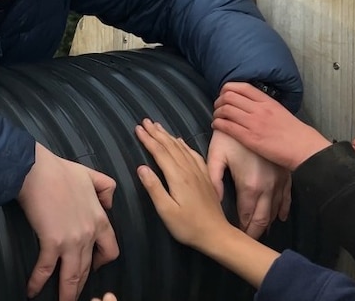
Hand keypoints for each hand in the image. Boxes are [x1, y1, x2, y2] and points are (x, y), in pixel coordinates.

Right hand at [18, 143, 118, 300]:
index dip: (102, 262)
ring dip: (67, 293)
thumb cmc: (60, 171)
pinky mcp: (51, 242)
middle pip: (89, 268)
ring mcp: (71, 240)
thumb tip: (108, 204)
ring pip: (72, 275)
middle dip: (81, 284)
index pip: (111, 250)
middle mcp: (88, 234)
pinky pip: (45, 269)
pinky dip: (38, 283)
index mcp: (100, 219)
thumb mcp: (91, 175)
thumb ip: (106, 189)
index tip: (94, 266)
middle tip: (74, 293)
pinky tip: (32, 291)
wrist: (36, 169)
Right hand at [136, 119, 232, 249]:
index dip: (148, 139)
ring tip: (158, 126)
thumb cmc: (188, 226)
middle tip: (145, 121)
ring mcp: (199, 172)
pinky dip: (184, 144)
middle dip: (156, 132)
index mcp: (177, 177)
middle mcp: (188, 170)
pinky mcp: (206, 177)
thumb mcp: (166, 210)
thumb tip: (141, 167)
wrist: (217, 234)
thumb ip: (153, 188)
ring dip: (168, 135)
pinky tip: (181, 141)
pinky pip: (194, 154)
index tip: (137, 128)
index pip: (160, 152)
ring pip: (181, 148)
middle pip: (170, 146)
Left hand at [206, 129, 290, 237]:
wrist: (252, 117)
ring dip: (267, 222)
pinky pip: (287, 197)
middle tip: (247, 241)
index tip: (237, 238)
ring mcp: (279, 182)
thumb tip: (214, 202)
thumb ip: (214, 180)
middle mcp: (268, 187)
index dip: (242, 229)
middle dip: (255, 231)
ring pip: (275, 210)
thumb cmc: (229, 136)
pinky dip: (283, 209)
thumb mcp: (216, 156)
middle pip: (263, 218)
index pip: (247, 217)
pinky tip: (280, 218)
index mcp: (250, 185)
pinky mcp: (284, 175)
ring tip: (259, 232)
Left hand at [212, 82, 329, 169]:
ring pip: (225, 110)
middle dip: (219, 101)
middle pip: (229, 96)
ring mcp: (253, 123)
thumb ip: (265, 105)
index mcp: (267, 101)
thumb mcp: (280, 111)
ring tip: (217, 117)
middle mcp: (258, 109)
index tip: (224, 94)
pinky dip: (218, 124)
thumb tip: (250, 103)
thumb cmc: (295, 133)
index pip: (241, 87)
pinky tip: (217, 127)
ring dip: (217, 113)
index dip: (227, 88)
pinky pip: (227, 127)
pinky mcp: (249, 138)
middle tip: (217, 107)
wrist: (304, 149)